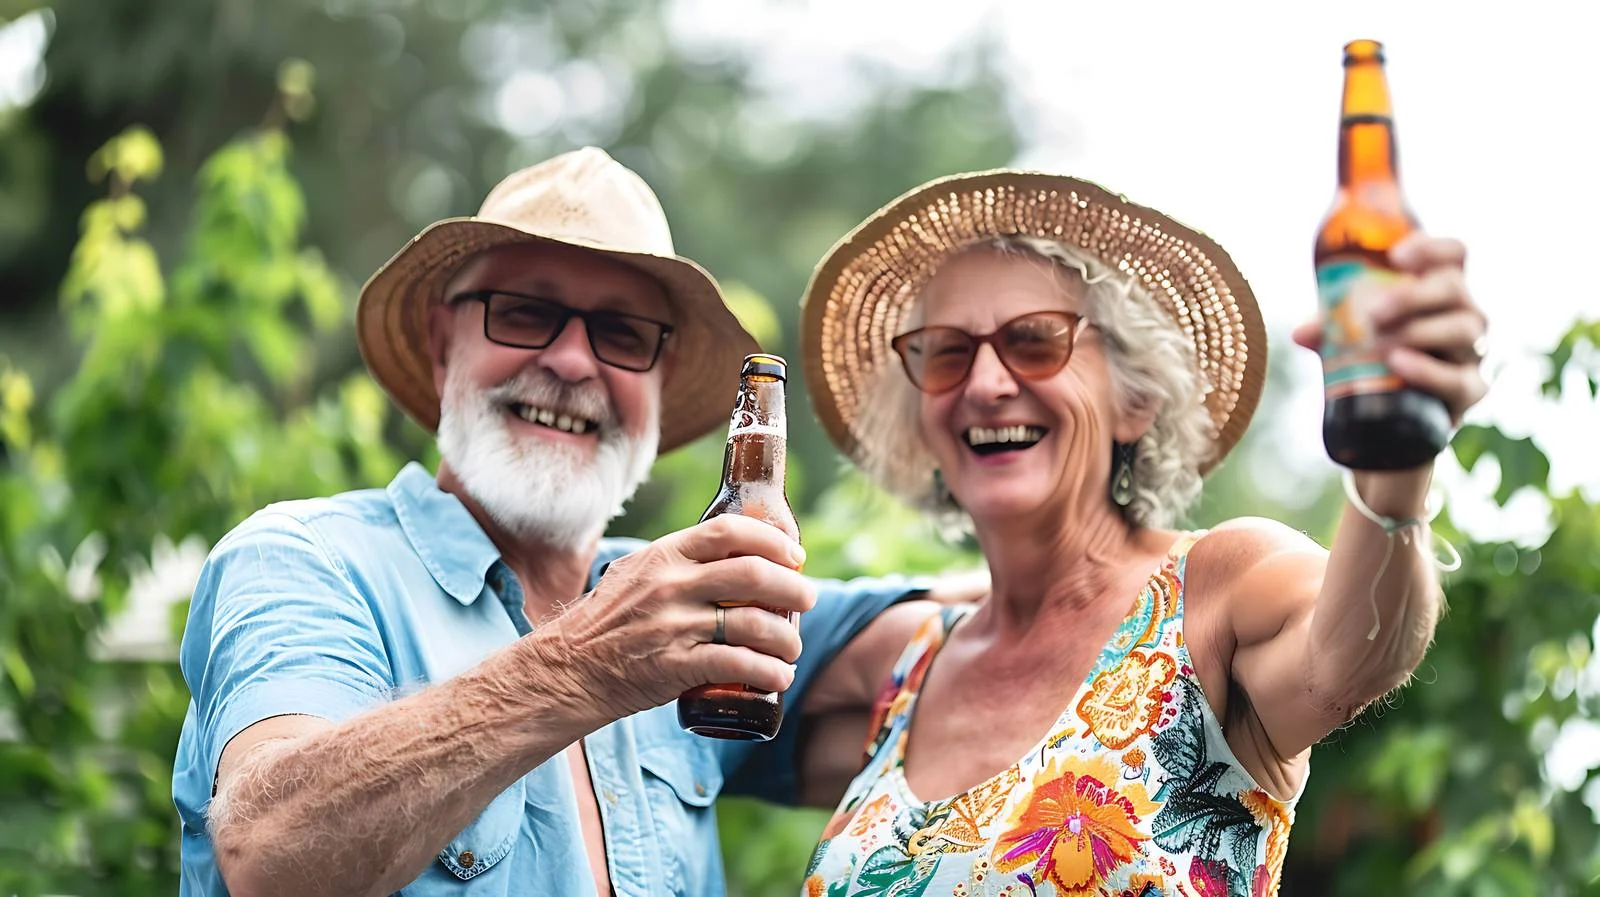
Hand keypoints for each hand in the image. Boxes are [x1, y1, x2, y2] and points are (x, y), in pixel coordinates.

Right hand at [532, 514, 813, 721]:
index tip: (794, 555)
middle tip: (806, 600)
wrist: (567, 670)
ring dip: (786, 638)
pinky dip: (767, 672)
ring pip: (751, 623)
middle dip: (792, 588)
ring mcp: (672, 626)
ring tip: (792, 648)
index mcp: (663, 555)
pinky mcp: (673, 667)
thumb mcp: (636, 574)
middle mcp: (669, 586)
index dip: (772, 541)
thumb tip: (732, 553)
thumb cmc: (606, 622)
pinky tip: (779, 677)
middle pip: (752, 575)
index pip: (729, 531)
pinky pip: (736, 665)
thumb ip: (677, 563)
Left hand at [1294, 233, 1488, 425]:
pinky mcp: (1471, 390)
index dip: (1431, 248)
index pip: (1453, 255)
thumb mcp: (1352, 339)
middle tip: (1373, 312)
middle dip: (1412, 296)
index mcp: (1440, 291)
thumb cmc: (1378, 362)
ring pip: (1461, 329)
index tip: (1395, 255)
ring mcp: (1472, 352)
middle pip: (1452, 289)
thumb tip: (1300, 332)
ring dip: (1419, 332)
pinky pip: (1459, 379)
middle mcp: (1465, 314)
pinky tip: (1399, 364)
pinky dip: (1429, 371)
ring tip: (1381, 344)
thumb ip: (1331, 329)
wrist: (1399, 419)